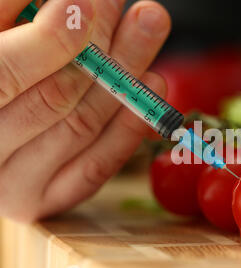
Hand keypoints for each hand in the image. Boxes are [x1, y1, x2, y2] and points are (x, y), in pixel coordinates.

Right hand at [0, 0, 169, 221]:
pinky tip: (153, 83)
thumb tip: (69, 3)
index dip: (50, 40)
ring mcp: (16, 189)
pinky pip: (97, 167)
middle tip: (140, 13)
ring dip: (125, 77)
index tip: (84, 4)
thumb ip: (10, 14)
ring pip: (83, 128)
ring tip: (149, 28)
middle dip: (103, 50)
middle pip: (56, 99)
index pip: (5, 75)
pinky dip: (129, 126)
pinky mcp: (49, 201)